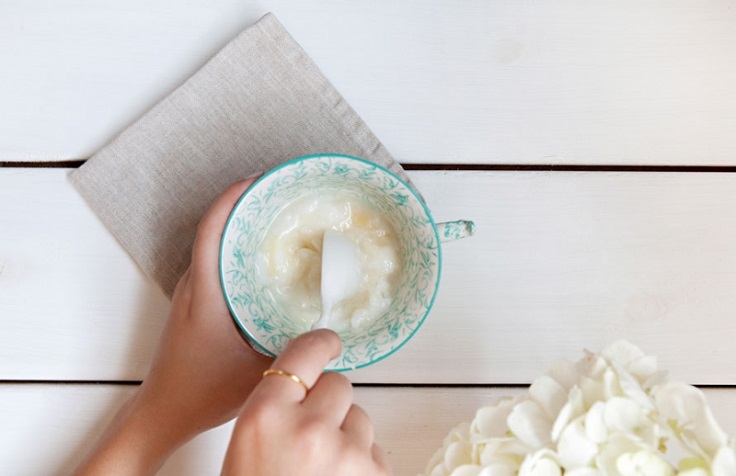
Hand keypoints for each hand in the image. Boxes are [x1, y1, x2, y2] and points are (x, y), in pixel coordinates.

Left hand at [74, 178, 271, 474]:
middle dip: (244, 204)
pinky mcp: (195, 305)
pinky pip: (215, 263)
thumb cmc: (201, 394)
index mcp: (205, 292)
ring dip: (239, 227)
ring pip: (213, 244)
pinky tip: (263, 262)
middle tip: (280, 195)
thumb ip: (294, 353)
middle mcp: (194, 285)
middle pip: (214, 228)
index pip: (213, 229)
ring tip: (276, 220)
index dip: (233, 197)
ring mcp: (191, 294)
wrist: (162, 414)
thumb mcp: (258, 373)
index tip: (260, 180)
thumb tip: (330, 335)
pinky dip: (236, 250)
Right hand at [222, 329, 391, 475]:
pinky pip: (376, 451)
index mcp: (265, 415)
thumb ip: (277, 408)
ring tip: (322, 471)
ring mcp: (346, 453)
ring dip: (348, 436)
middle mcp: (308, 427)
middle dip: (330, 404)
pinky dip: (362, 464)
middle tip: (310, 436)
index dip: (320, 344)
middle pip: (339, 385)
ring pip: (361, 418)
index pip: (304, 353)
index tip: (329, 341)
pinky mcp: (373, 475)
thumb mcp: (249, 445)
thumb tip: (314, 382)